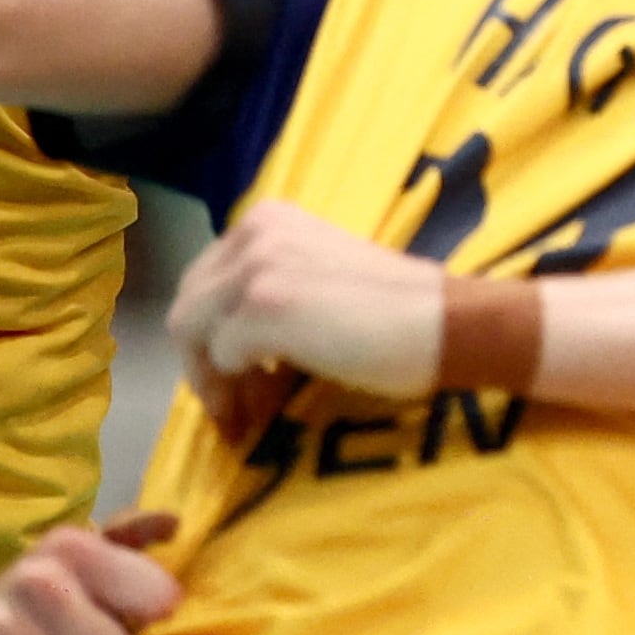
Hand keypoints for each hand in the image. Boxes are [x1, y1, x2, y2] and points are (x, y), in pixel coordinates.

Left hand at [169, 200, 447, 433]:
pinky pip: (221, 358)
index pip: (205, 280)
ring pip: (192, 332)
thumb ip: (271, 293)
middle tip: (232, 409)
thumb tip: (228, 353)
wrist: (446, 322)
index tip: (232, 379)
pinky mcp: (265, 307)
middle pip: (188, 305)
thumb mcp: (319, 278)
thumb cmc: (398, 310)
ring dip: (213, 381)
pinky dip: (236, 390)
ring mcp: (256, 267)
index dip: (210, 335)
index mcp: (268, 218)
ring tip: (245, 417)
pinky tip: (265, 409)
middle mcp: (254, 231)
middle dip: (202, 363)